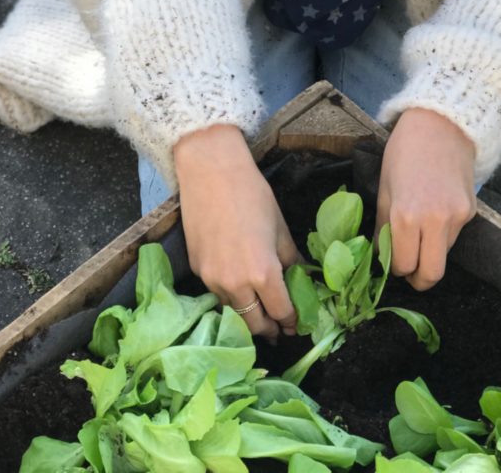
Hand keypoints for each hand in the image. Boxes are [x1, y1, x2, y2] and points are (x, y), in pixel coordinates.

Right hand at [173, 123, 302, 339]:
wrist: (211, 172)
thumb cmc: (252, 194)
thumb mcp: (280, 227)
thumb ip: (291, 260)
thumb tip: (303, 279)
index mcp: (263, 273)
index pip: (281, 313)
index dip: (292, 321)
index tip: (297, 324)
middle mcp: (236, 284)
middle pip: (254, 325)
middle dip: (269, 328)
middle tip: (279, 327)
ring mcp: (212, 280)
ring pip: (233, 312)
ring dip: (248, 316)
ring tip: (260, 310)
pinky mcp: (197, 270)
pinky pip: (217, 294)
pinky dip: (230, 298)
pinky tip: (239, 287)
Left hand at [376, 107, 476, 290]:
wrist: (441, 124)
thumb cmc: (404, 152)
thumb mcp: (385, 187)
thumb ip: (384, 225)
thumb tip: (381, 255)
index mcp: (406, 216)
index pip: (402, 265)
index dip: (395, 269)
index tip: (391, 261)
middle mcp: (435, 222)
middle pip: (431, 275)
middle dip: (418, 278)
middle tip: (408, 269)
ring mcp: (457, 218)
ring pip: (443, 256)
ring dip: (429, 253)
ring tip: (419, 232)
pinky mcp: (471, 212)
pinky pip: (454, 237)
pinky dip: (442, 235)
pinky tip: (434, 213)